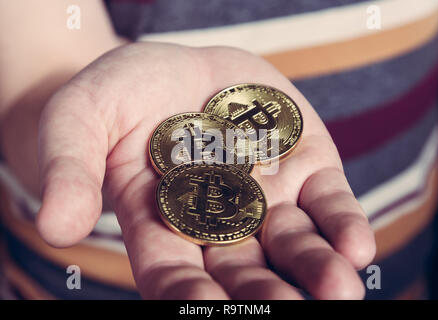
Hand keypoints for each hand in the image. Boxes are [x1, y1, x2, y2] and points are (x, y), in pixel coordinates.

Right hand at [37, 42, 375, 298]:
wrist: (171, 66)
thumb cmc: (117, 95)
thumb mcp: (79, 119)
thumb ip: (69, 170)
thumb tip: (56, 225)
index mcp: (163, 225)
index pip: (175, 275)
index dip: (190, 296)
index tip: (205, 308)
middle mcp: (219, 221)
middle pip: (244, 270)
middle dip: (266, 293)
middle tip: (287, 310)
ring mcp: (266, 195)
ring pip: (293, 242)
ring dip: (316, 268)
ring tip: (339, 290)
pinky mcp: (301, 164)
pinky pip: (326, 200)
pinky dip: (341, 223)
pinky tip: (356, 246)